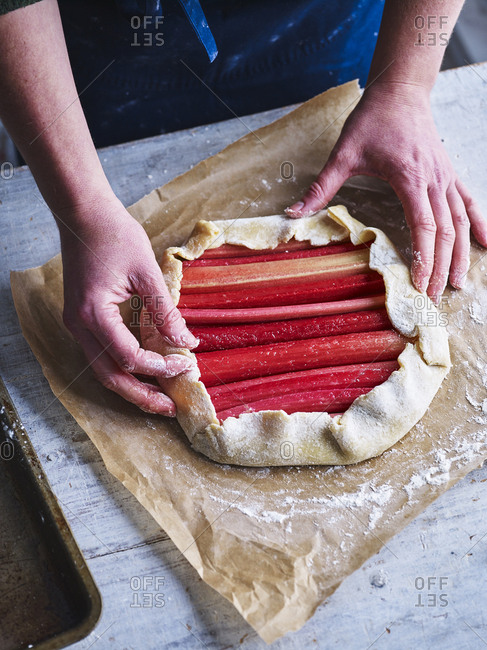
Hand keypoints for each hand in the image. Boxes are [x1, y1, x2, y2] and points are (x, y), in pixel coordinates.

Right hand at [58, 197, 197, 415]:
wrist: (84, 214)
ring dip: (131, 386)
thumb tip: (187, 343)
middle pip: (110, 375)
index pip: (128, 356)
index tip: (185, 365)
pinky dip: (122, 367)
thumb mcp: (146, 272)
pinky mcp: (82, 318)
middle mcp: (79, 325)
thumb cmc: (114, 235)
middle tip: (170, 408)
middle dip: (141, 395)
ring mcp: (77, 323)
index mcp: (94, 313)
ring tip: (158, 399)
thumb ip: (166, 312)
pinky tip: (144, 372)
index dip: (158, 366)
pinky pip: (100, 354)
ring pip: (102, 369)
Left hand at [286, 82, 486, 301]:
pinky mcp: (449, 173)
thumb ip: (321, 187)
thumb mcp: (343, 153)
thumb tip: (293, 214)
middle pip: (446, 232)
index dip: (425, 258)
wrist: (400, 90)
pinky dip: (479, 224)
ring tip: (458, 283)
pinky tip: (486, 244)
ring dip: (461, 254)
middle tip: (433, 297)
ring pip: (461, 221)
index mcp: (410, 179)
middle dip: (441, 267)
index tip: (420, 284)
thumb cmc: (373, 119)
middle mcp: (434, 181)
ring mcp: (446, 177)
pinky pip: (469, 202)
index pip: (424, 226)